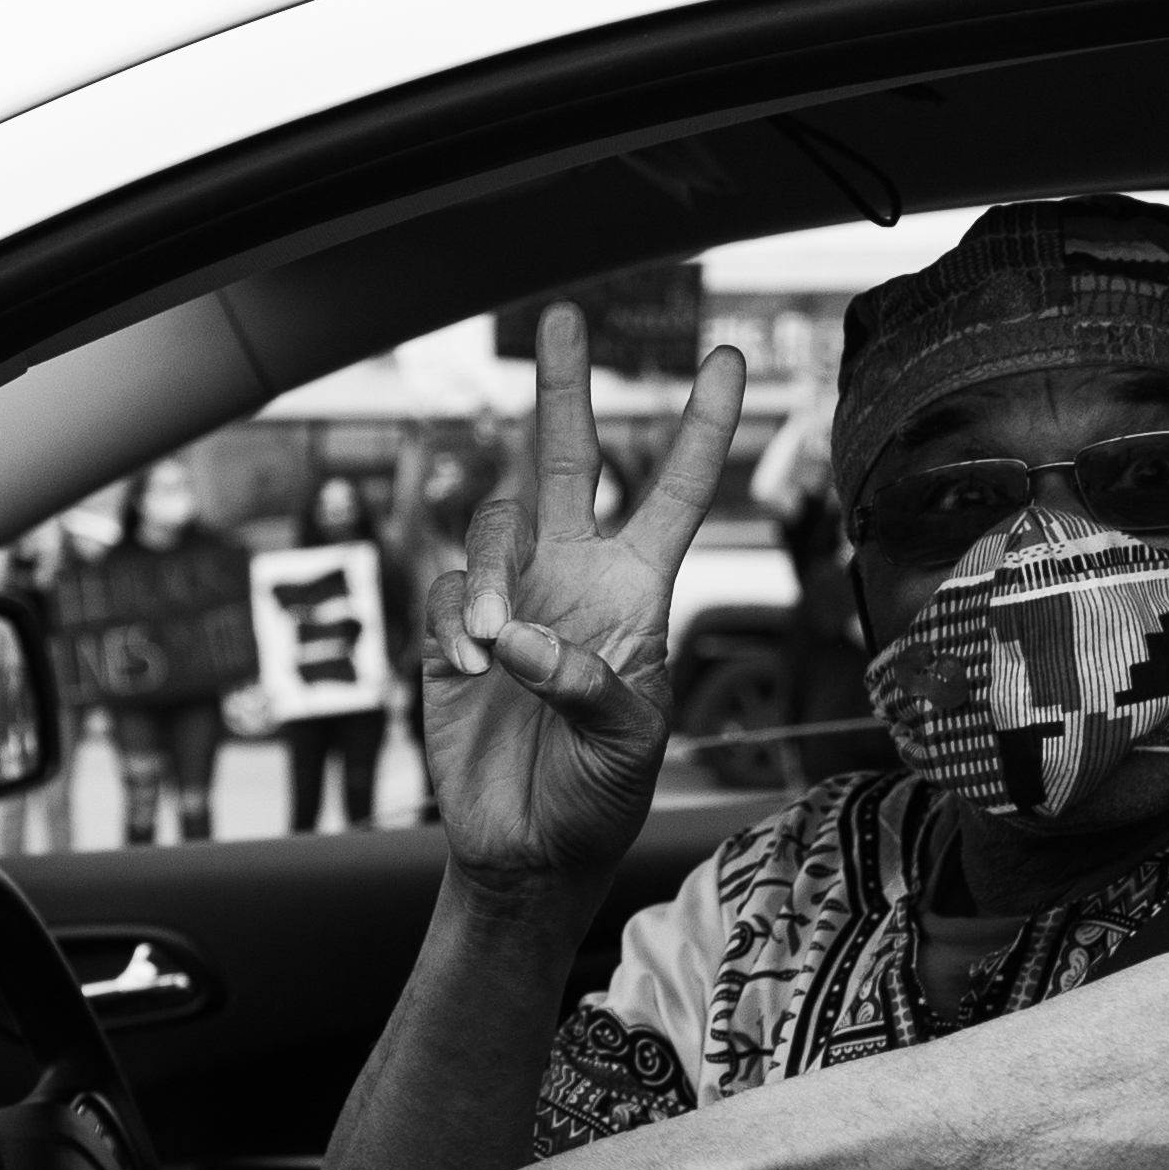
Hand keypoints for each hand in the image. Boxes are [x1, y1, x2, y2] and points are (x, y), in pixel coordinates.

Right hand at [419, 307, 748, 906]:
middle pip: (571, 460)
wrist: (527, 850)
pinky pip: (442, 588)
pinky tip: (468, 668)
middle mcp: (573, 578)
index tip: (726, 362)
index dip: (700, 429)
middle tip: (563, 319)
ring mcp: (510, 599)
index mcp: (637, 595)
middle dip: (566, 390)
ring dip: (488, 574)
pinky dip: (451, 620)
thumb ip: (591, 683)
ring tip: (486, 646)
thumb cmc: (597, 797)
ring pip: (494, 522)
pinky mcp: (451, 632)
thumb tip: (523, 636)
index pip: (675, 494)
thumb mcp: (628, 745)